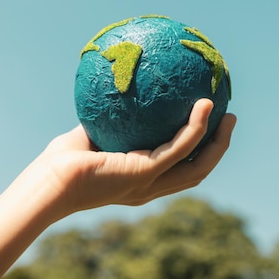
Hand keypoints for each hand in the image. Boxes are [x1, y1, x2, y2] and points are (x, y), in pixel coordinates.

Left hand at [35, 99, 236, 213]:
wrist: (48, 183)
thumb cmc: (59, 163)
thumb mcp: (88, 136)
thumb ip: (106, 120)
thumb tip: (113, 90)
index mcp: (139, 181)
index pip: (177, 171)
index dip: (197, 153)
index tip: (207, 128)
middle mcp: (149, 188)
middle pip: (197, 172)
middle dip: (217, 149)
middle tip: (228, 121)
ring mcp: (149, 183)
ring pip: (199, 166)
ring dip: (218, 143)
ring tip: (229, 116)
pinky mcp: (144, 173)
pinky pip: (179, 147)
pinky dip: (196, 128)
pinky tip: (204, 106)